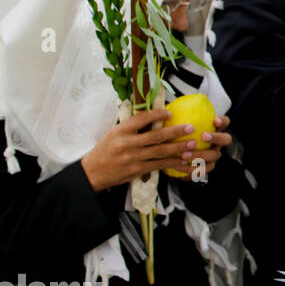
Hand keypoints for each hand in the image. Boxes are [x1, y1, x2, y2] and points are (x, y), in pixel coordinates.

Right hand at [81, 108, 199, 190]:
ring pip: (160, 151)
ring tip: (192, 144)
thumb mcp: (114, 134)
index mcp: (120, 130)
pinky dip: (172, 162)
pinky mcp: (136, 170)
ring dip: (178, 148)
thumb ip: (132, 127)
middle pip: (156, 136)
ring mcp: (132, 157)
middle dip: (176, 132)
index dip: (157, 115)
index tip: (170, 113)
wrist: (92, 172)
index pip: (141, 119)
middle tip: (190, 128)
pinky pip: (158, 165)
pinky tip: (182, 160)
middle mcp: (127, 143)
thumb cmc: (106, 150)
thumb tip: (154, 117)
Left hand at [173, 114, 233, 180]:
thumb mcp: (174, 127)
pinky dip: (190, 168)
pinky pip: (202, 170)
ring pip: (213, 155)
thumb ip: (174, 120)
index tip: (214, 120)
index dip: (222, 121)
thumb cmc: (174, 138)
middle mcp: (216, 143)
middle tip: (203, 136)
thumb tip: (165, 111)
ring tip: (184, 155)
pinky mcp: (205, 168)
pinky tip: (178, 166)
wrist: (170, 157)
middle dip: (216, 137)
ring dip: (200, 154)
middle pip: (226, 139)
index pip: (224, 122)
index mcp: (213, 130)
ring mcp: (213, 156)